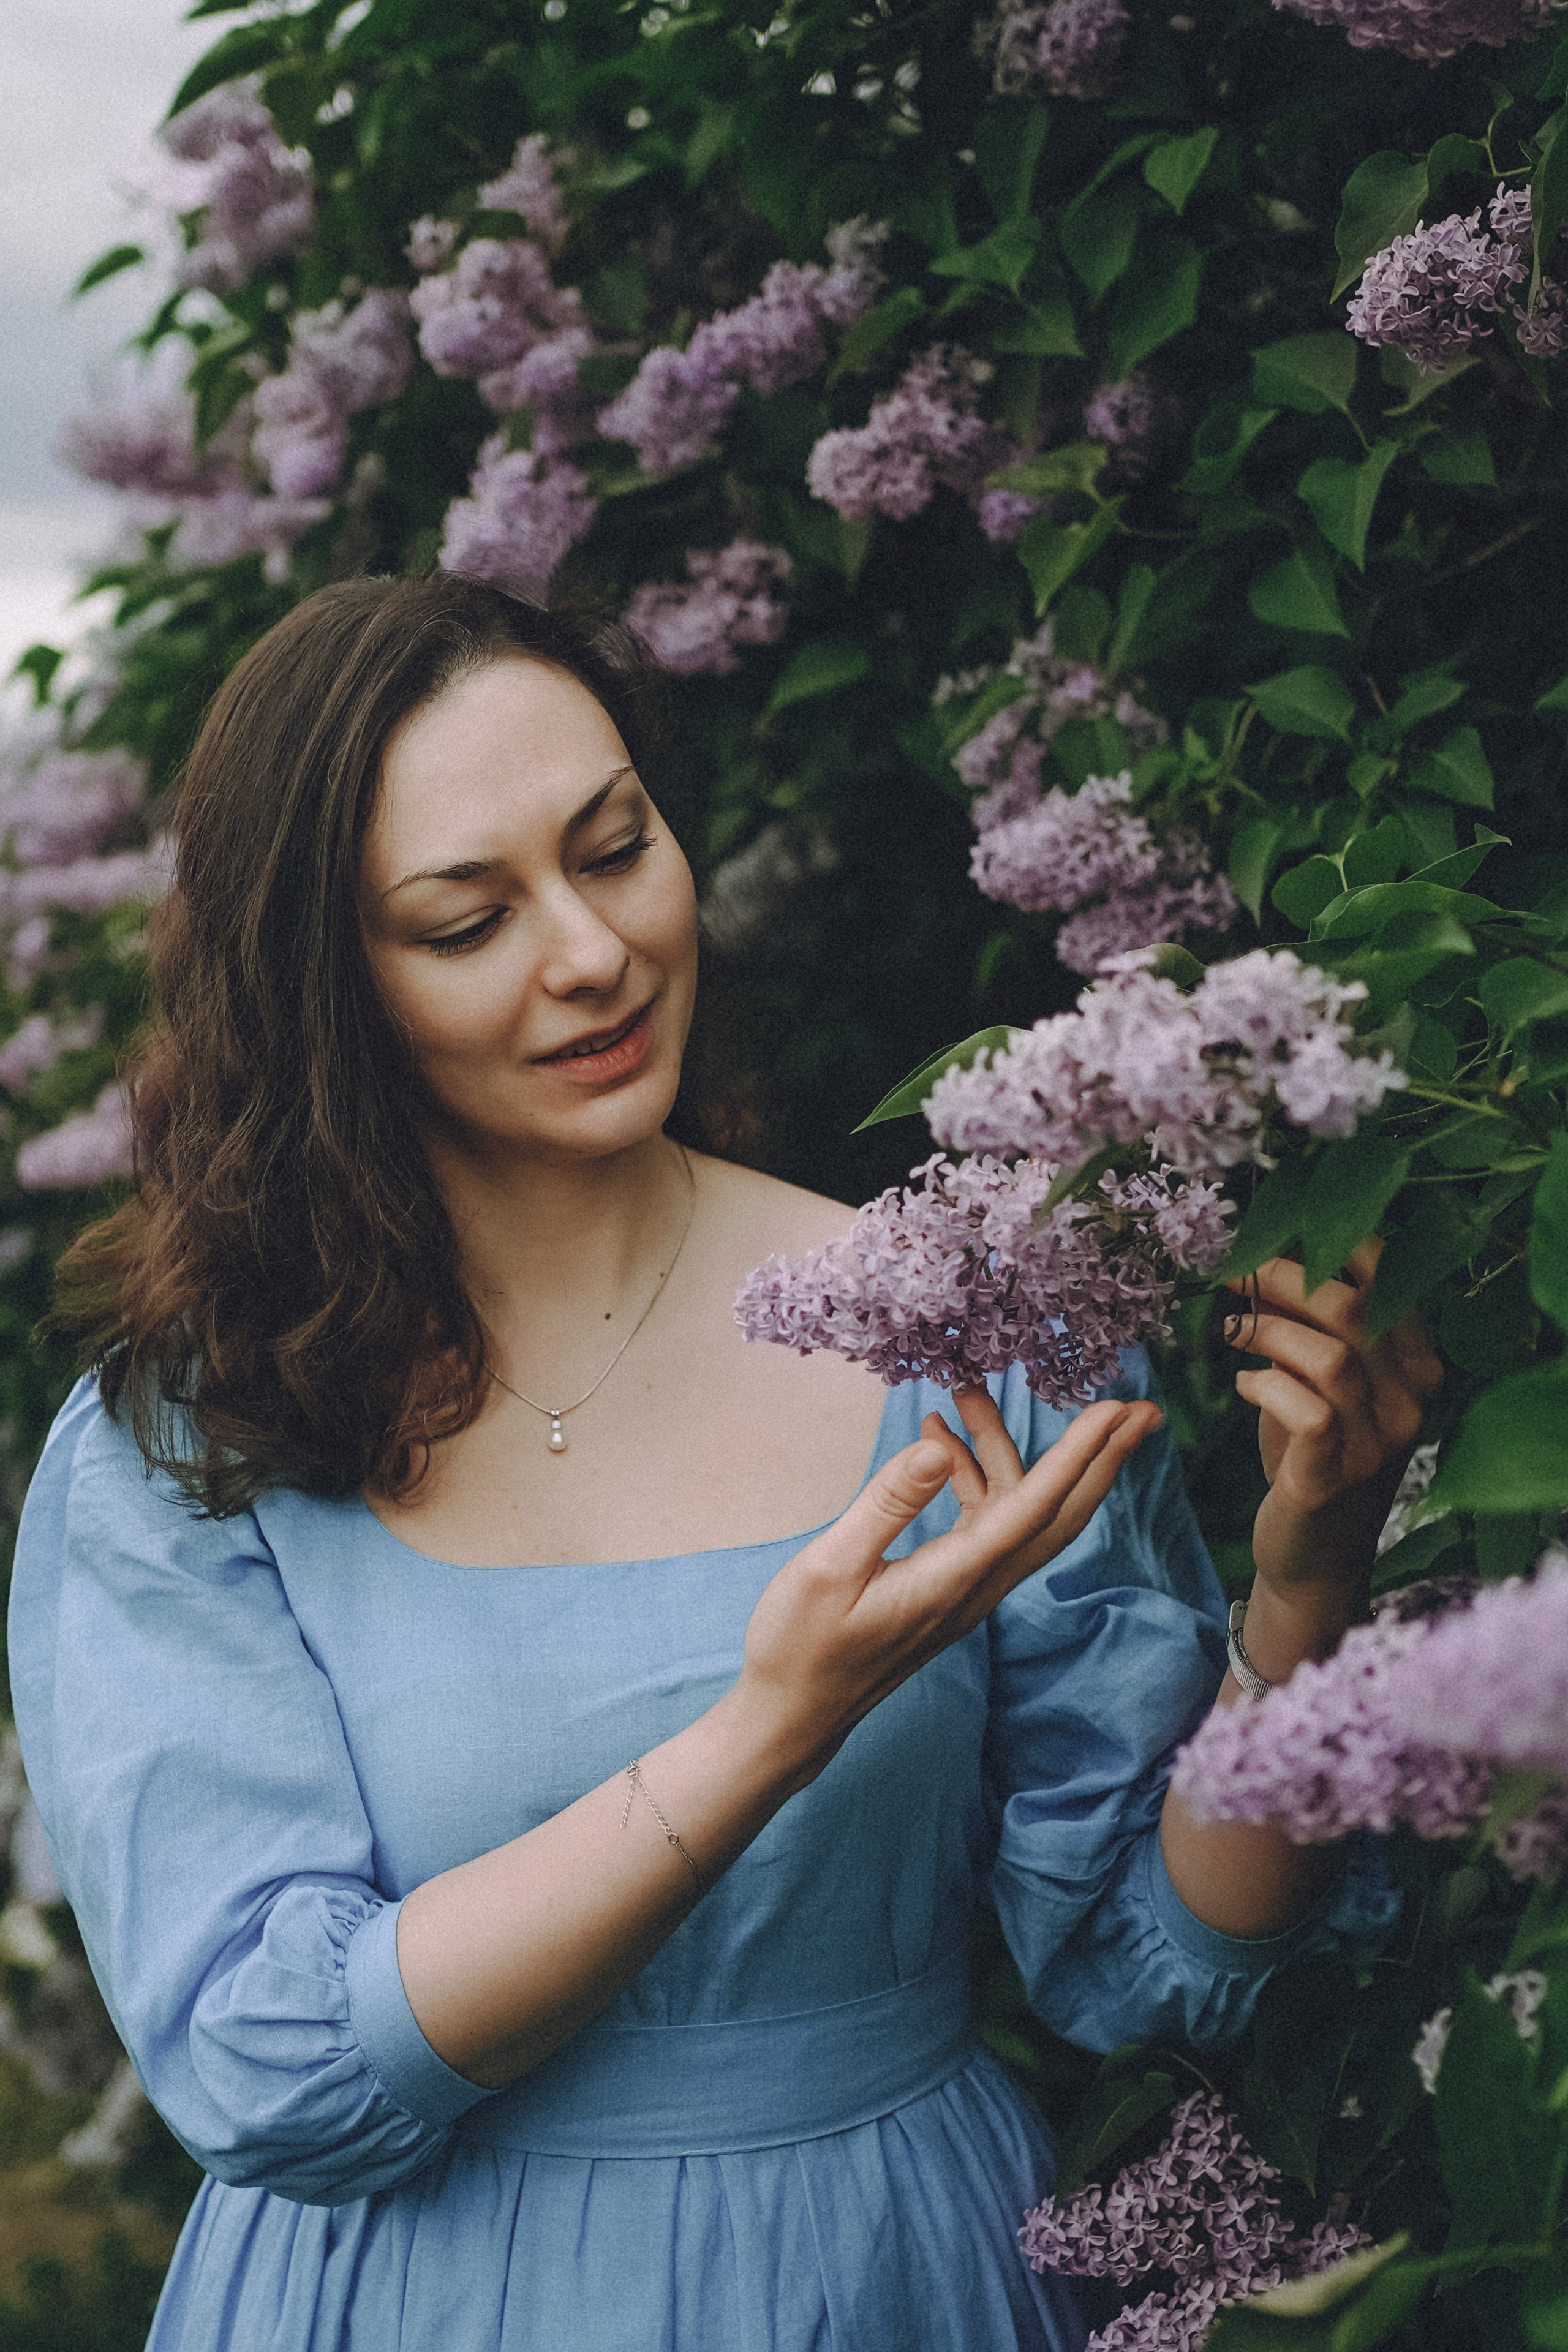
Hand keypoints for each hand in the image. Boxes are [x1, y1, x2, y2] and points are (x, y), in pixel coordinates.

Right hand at [739, 1387, 1160, 1783]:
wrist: (792, 1716)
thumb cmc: (801, 1646)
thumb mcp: (830, 1567)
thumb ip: (885, 1504)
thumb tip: (934, 1448)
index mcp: (953, 1580)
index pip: (1034, 1508)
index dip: (1079, 1455)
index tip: (1119, 1411)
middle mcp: (976, 1586)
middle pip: (1058, 1515)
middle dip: (1101, 1459)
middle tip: (1140, 1408)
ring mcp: (966, 1590)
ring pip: (1016, 1512)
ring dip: (1003, 1448)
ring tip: (966, 1391)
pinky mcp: (948, 1589)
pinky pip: (982, 1524)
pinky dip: (969, 1475)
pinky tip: (935, 1444)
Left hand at [1224, 1242, 1442, 1596]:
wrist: (1311, 1553)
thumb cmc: (1311, 1451)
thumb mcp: (1322, 1382)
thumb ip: (1315, 1327)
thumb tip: (1269, 1252)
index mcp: (1418, 1369)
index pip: (1392, 1282)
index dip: (1336, 1245)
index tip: (1280, 1233)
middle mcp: (1410, 1405)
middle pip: (1355, 1310)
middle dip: (1284, 1279)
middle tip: (1235, 1277)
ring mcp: (1376, 1446)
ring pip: (1332, 1357)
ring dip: (1269, 1331)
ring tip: (1232, 1331)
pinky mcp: (1333, 1481)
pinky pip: (1307, 1413)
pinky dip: (1265, 1385)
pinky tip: (1244, 1384)